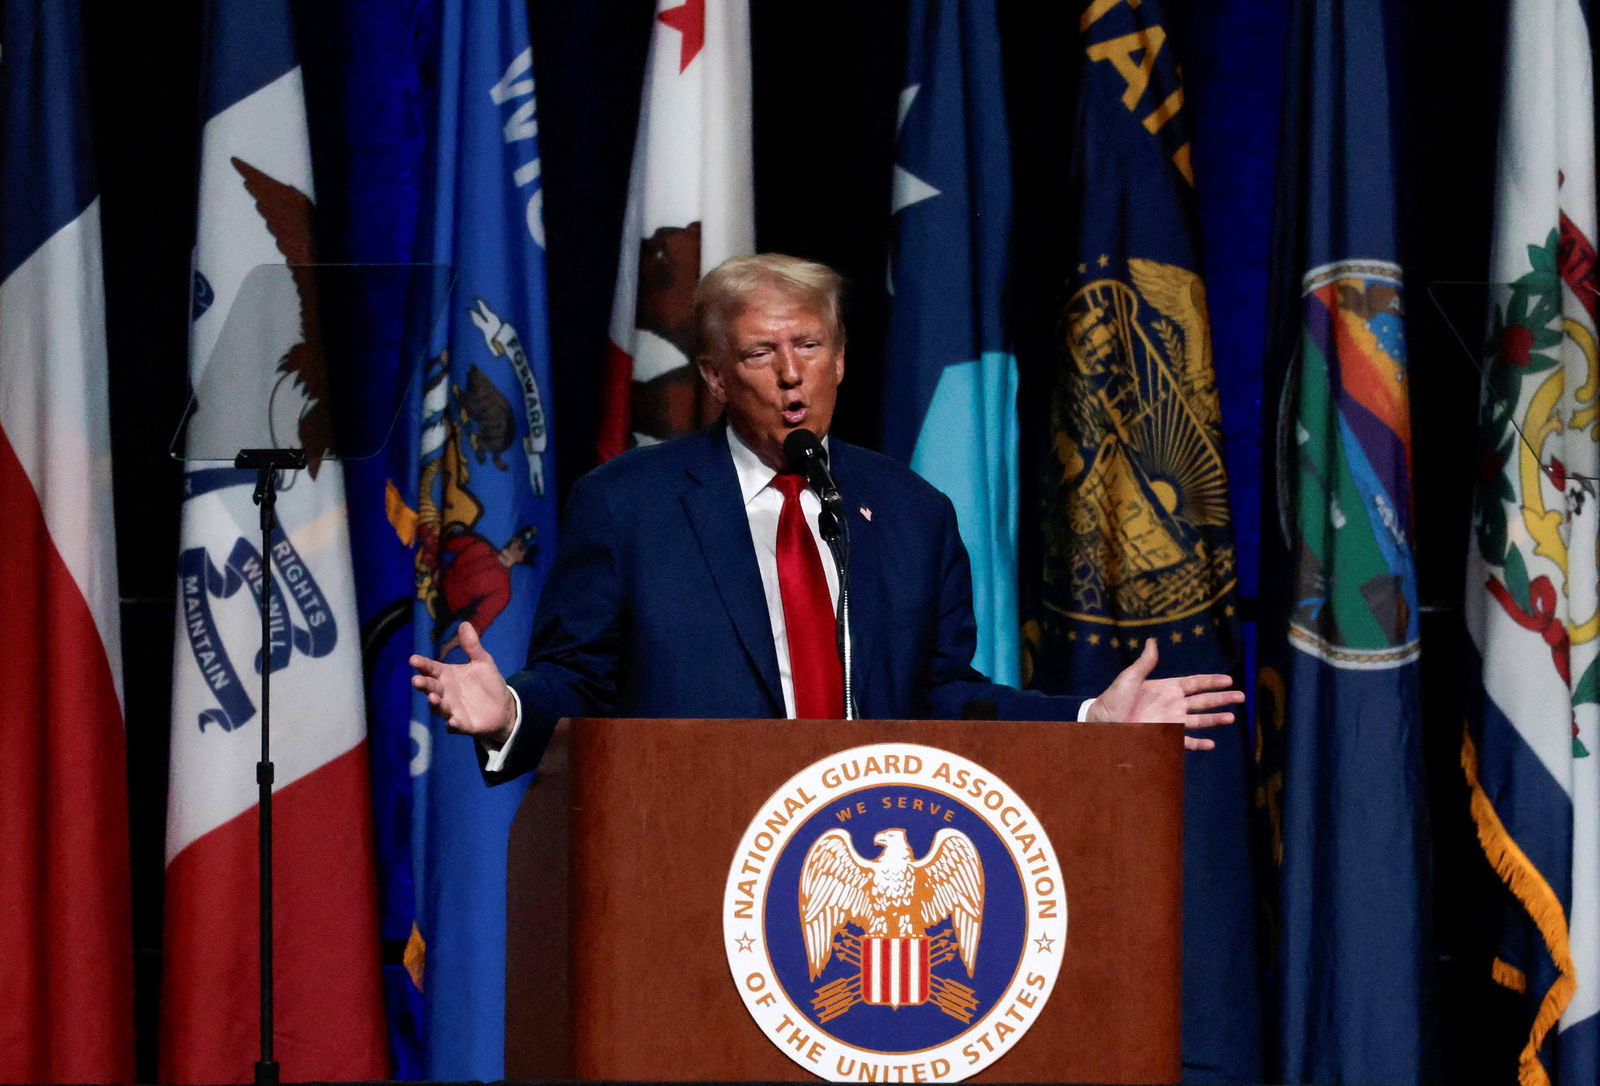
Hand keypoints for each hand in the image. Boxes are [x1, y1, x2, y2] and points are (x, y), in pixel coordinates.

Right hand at [409, 621, 516, 747]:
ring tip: (433, 697)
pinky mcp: (462, 724)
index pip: (431, 668)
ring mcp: (452, 709)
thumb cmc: (488, 683)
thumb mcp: (482, 661)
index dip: (422, 664)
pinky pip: (455, 725)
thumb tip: (465, 623)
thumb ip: (472, 645)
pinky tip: (453, 721)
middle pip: (431, 687)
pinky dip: (453, 724)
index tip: (413, 659)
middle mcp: (445, 693)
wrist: (503, 707)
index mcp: (447, 675)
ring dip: (434, 703)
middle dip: (423, 684)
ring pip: (439, 707)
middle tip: (416, 680)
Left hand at [1086, 638, 1243, 750]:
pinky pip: (1186, 741)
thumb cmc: (1113, 698)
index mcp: (1166, 688)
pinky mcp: (1165, 736)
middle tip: (1242, 697)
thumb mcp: (1130, 677)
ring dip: (1215, 719)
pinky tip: (1211, 744)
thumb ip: (1145, 662)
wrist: (1103, 723)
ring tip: (1231, 718)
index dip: (1211, 681)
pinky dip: (1198, 743)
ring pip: (1200, 720)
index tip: (1229, 679)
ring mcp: (1171, 721)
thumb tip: (1152, 641)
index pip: (1195, 683)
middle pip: (1203, 701)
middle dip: (1222, 699)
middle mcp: (1172, 704)